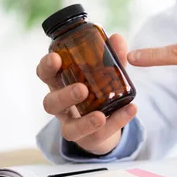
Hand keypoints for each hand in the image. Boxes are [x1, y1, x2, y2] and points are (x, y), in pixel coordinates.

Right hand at [36, 34, 136, 155]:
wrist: (104, 123)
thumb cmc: (96, 89)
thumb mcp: (104, 71)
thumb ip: (110, 56)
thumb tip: (117, 38)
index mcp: (60, 83)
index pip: (45, 74)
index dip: (46, 66)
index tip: (55, 58)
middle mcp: (61, 105)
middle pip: (51, 103)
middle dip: (64, 96)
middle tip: (81, 89)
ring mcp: (72, 124)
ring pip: (69, 128)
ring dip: (85, 121)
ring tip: (100, 115)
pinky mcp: (88, 138)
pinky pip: (98, 135)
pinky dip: (116, 122)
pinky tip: (130, 110)